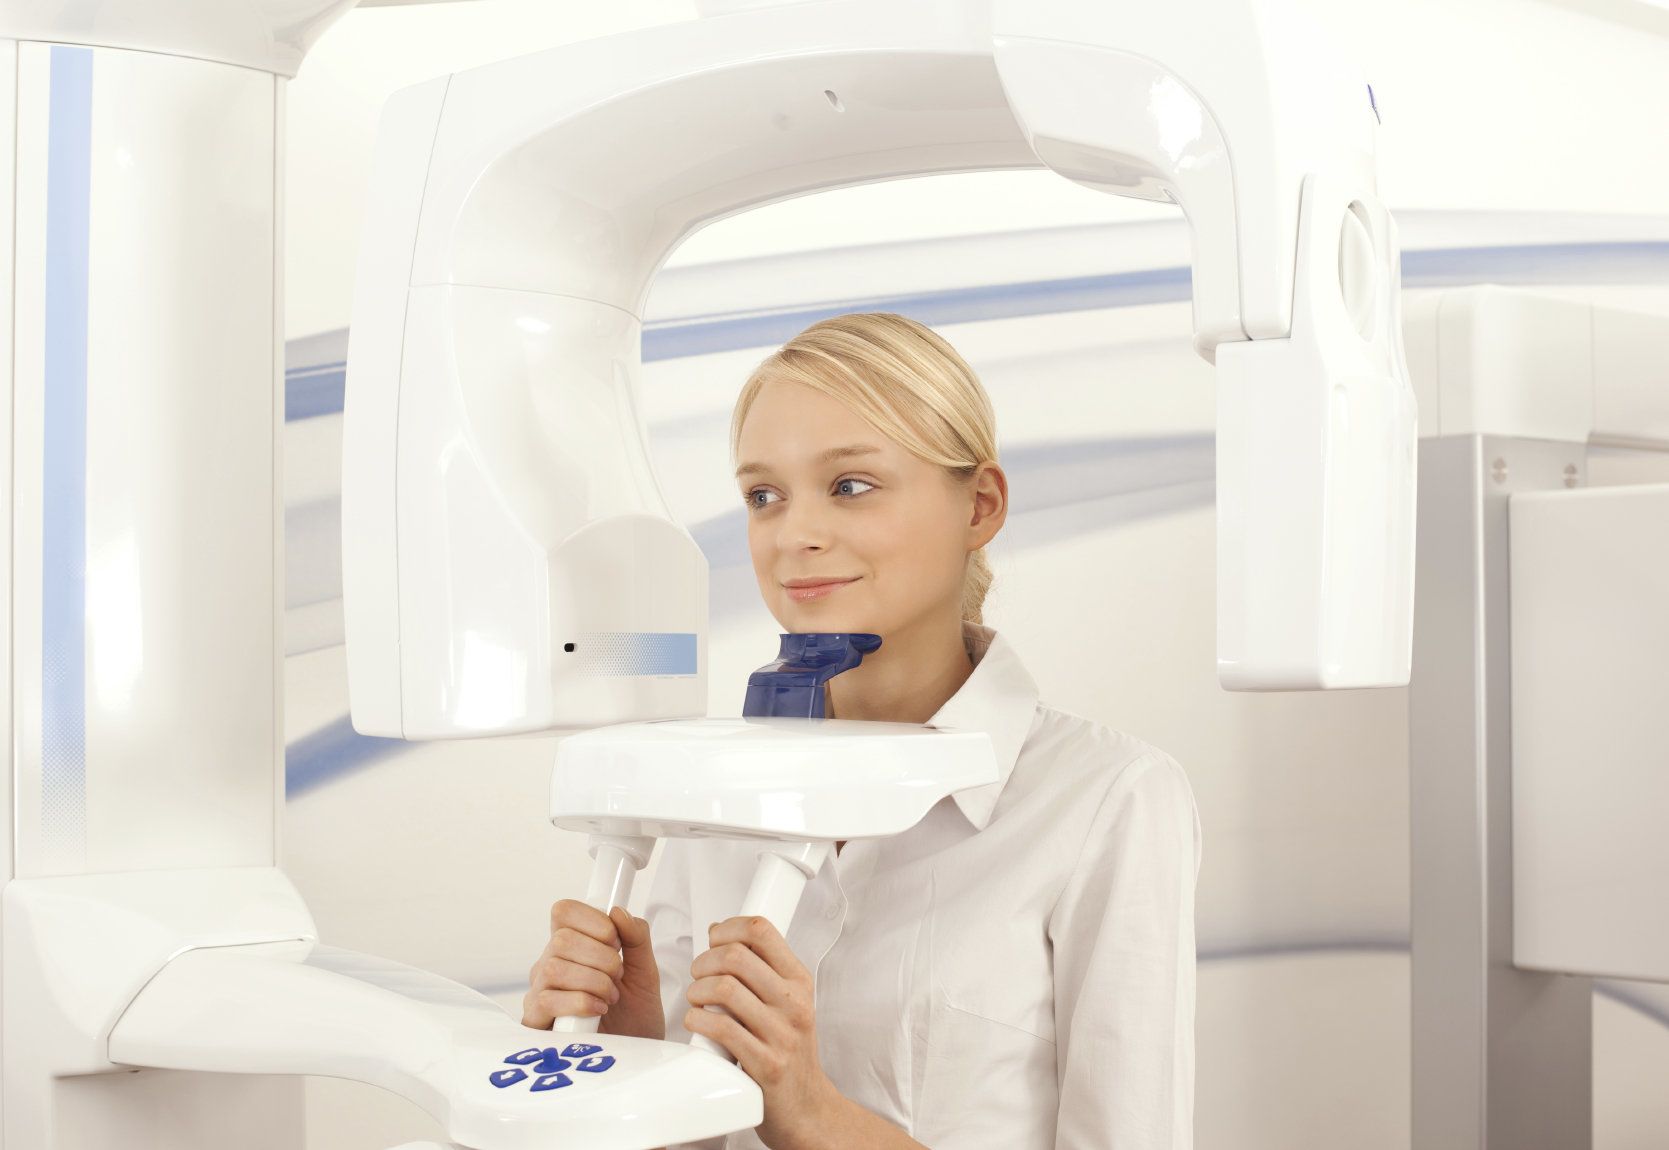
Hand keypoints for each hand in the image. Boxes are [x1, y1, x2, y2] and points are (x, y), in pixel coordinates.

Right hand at [522, 900, 664, 1040]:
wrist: (637, 1054)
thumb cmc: (636, 1015)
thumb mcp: (645, 971)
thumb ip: (636, 937)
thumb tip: (617, 911)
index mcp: (572, 947)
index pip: (564, 912)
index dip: (593, 920)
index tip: (616, 941)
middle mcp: (550, 965)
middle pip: (562, 938)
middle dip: (602, 957)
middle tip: (618, 976)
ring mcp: (540, 992)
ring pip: (554, 967)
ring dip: (594, 981)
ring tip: (610, 997)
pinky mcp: (536, 1022)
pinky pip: (546, 1000)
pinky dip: (580, 1002)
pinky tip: (598, 1009)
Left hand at [684, 916, 838, 1149]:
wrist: (806, 1106)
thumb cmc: (789, 1051)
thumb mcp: (787, 1002)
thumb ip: (759, 969)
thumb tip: (720, 931)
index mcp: (799, 981)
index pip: (762, 930)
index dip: (728, 928)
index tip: (714, 939)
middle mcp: (793, 1004)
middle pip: (735, 956)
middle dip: (703, 962)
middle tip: (699, 975)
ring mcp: (781, 1034)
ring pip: (724, 989)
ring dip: (696, 992)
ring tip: (697, 1002)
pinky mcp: (765, 1064)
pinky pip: (720, 1028)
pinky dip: (697, 1021)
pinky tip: (697, 1024)